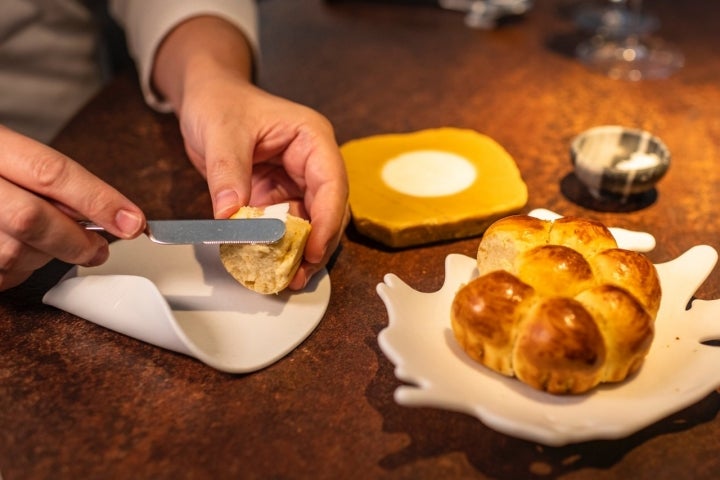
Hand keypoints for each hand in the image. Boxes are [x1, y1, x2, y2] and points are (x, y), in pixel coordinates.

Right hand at [0, 126, 145, 290]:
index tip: (133, 221)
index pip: (50, 172)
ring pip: (13, 253)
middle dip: (75, 240)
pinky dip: (15, 271)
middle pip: (31, 218)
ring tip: (50, 244)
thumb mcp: (9, 154)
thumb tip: (111, 214)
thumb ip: (49, 180)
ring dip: (45, 257)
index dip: (98, 199)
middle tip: (100, 249)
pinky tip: (16, 252)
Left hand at [153, 16, 348, 289]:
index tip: (314, 250)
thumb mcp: (220, 133)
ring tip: (286, 277)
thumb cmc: (220, 102)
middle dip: (317, 244)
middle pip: (329, 210)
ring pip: (311, 224)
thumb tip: (230, 215)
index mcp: (312, 138)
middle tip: (298, 274)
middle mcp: (313, 162)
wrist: (206, 98)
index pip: (332, 182)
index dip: (327, 220)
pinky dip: (280, 247)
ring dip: (300, 251)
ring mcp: (298, 181)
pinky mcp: (280, 196)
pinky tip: (270, 264)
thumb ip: (228, 173)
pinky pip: (286, 227)